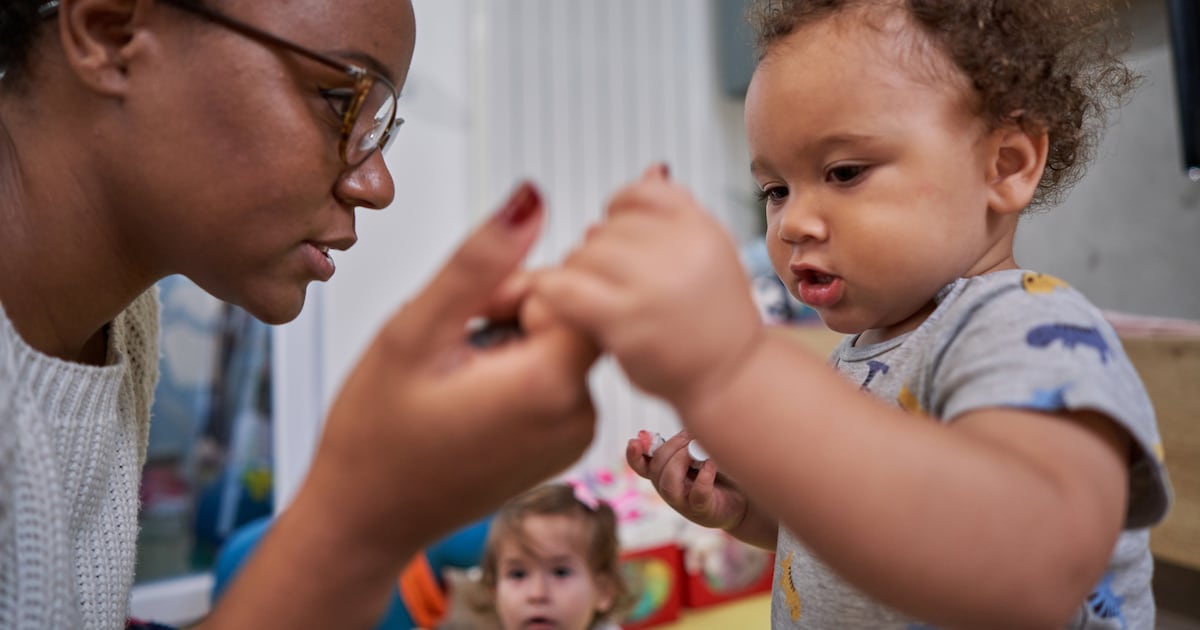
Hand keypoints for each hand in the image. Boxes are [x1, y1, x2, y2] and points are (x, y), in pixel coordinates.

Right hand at [300, 182, 598, 553]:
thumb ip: (479, 263)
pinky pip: (557, 379)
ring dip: (515, 339)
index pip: (576, 287)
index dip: (518, 286)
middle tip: (455, 342)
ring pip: (562, 343)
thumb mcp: (415, 332)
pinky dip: (519, 372)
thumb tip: (531, 200)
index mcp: (550, 384)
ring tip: (458, 372)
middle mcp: (579, 416)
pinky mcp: (565, 448)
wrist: (366, 520)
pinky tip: (473, 395)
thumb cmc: (376, 436)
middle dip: (515, 309)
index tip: (471, 313)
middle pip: (573, 314)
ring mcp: (575, 437)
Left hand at [534, 165, 764, 410]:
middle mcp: (682, 248)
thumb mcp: (709, 253)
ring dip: (578, 277)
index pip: (638, 193)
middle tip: (607, 285)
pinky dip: (550, 291)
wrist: (732, 378)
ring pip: (584, 256)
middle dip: (598, 254)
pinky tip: (554, 302)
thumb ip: (677, 213)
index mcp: (700, 226)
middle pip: (606, 228)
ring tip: (594, 303)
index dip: (618, 213)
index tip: (618, 239)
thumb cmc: (713, 320)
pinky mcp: (625, 320)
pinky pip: (565, 288)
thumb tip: (649, 168)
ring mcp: (654, 283)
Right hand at [627, 430, 747, 531]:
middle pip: (656, 469)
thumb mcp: (702, 454)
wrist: (747, 500)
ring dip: (681, 462)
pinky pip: (697, 495)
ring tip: (700, 451)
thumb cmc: (723, 474)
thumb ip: (688, 443)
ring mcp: (685, 504)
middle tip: (690, 436)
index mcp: (665, 474)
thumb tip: (685, 429)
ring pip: (668, 485)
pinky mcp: (704, 511)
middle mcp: (670, 490)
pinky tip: (711, 464)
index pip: (641, 466)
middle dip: (671, 448)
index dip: (633, 455)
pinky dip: (703, 478)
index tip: (635, 440)